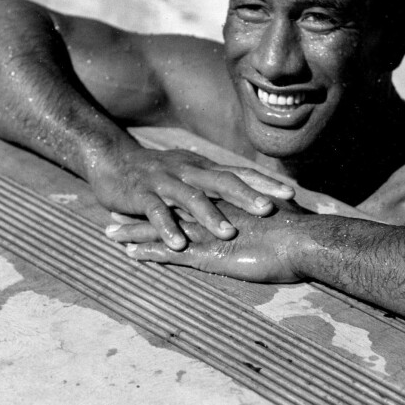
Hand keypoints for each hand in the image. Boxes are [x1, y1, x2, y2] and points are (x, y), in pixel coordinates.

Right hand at [89, 145, 293, 250]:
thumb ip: (217, 184)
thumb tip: (256, 196)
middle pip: (222, 181)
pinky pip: (156, 211)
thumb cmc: (160, 173)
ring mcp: (166, 182)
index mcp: (204, 168)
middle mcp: (189, 171)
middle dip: (246, 196)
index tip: (291, 194)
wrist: (113, 160)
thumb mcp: (192, 173)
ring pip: (191, 197)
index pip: (240, 172)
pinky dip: (167, 227)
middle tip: (269, 209)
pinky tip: (177, 243)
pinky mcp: (142, 194)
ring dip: (210, 215)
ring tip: (229, 233)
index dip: (265, 183)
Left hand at [105, 201, 310, 282]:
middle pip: (168, 207)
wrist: (304, 242)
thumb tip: (286, 207)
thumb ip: (274, 211)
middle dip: (143, 207)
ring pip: (161, 229)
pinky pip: (170, 253)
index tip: (152, 193)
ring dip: (134, 231)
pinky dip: (148, 253)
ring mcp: (207, 232)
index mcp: (228, 203)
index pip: (192, 197)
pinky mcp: (207, 254)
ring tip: (109, 232)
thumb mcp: (282, 217)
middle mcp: (212, 212)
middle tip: (119, 206)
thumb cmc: (301, 232)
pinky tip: (129, 256)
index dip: (171, 196)